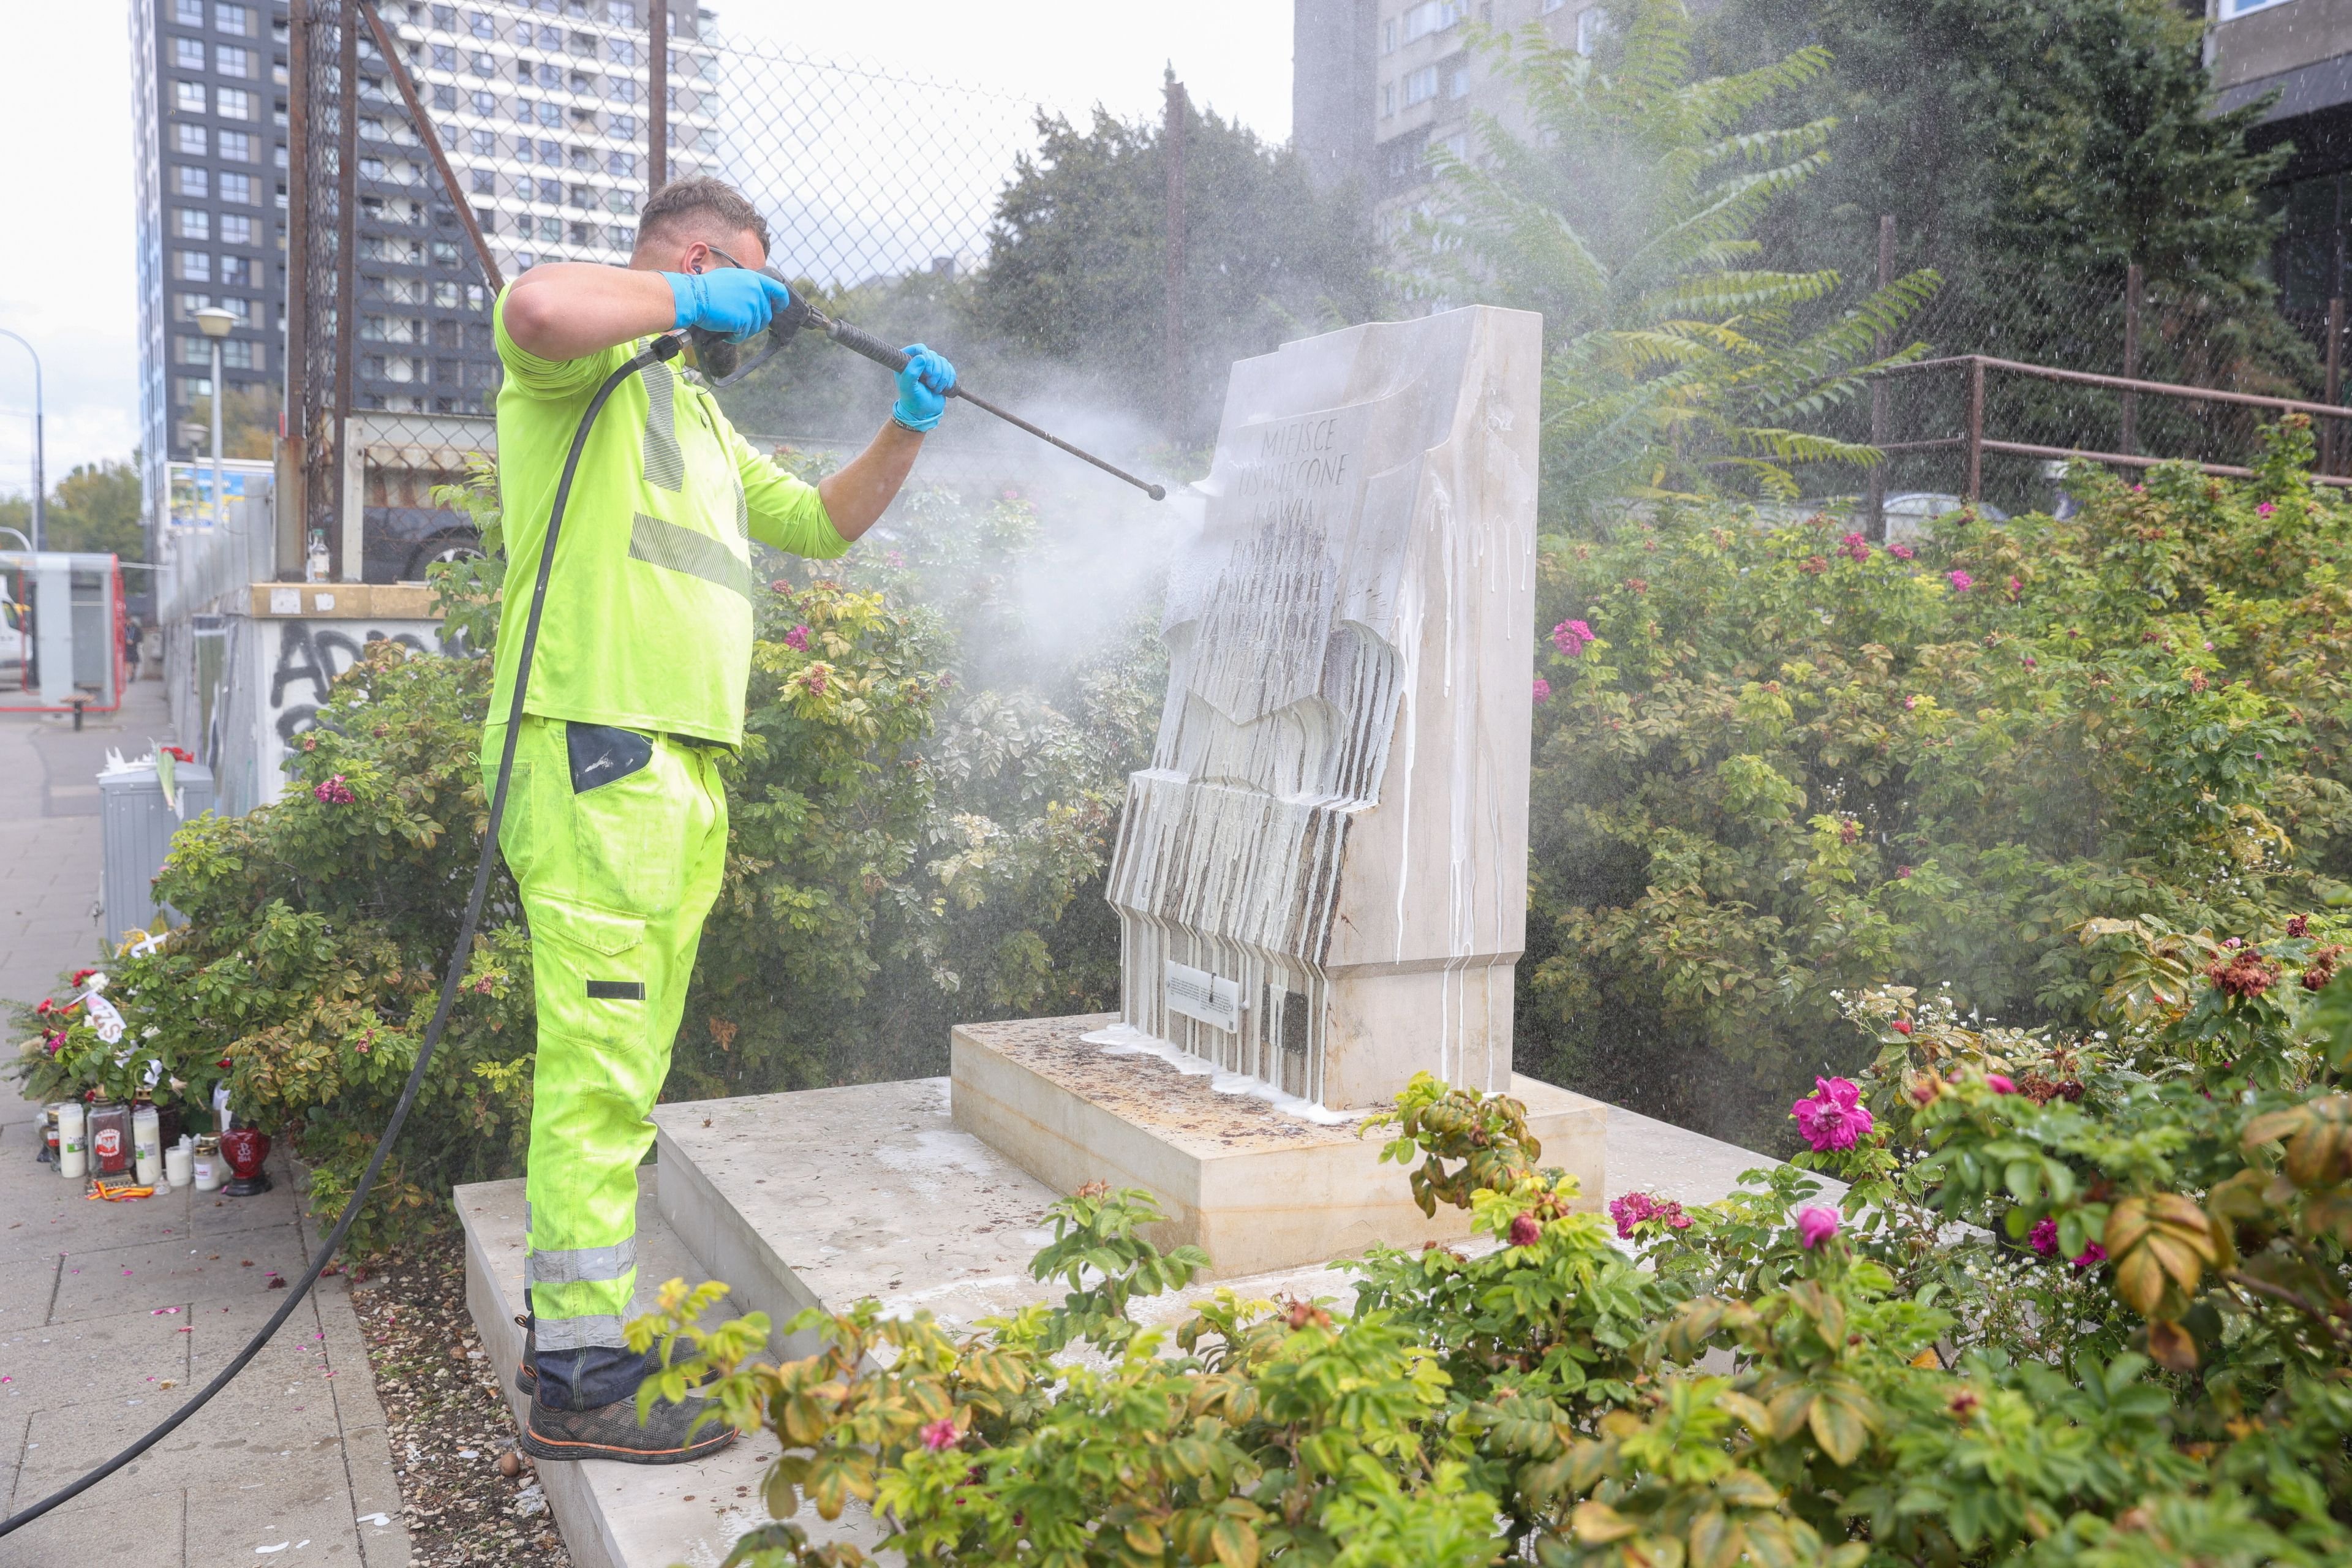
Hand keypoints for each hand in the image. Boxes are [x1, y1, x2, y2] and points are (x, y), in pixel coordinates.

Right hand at [663, 268, 792, 342]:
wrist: (694, 297)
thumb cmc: (707, 288)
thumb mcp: (731, 278)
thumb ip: (748, 285)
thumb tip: (757, 295)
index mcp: (754, 279)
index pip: (778, 290)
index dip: (781, 301)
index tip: (779, 308)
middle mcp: (756, 292)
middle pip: (766, 315)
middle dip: (754, 322)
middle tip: (738, 322)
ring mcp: (751, 306)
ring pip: (756, 327)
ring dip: (743, 330)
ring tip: (728, 325)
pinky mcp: (744, 320)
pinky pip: (744, 335)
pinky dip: (734, 337)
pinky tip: (725, 331)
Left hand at [892, 345, 955, 431]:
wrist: (924, 412)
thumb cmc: (913, 401)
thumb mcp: (909, 388)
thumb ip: (911, 373)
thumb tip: (922, 357)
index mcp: (907, 361)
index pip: (920, 348)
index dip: (927, 358)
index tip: (927, 373)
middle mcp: (918, 361)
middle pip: (933, 355)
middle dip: (936, 371)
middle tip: (931, 385)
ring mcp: (930, 366)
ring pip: (943, 361)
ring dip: (942, 377)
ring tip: (936, 389)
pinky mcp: (941, 372)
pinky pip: (950, 368)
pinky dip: (949, 378)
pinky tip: (944, 388)